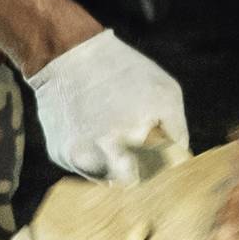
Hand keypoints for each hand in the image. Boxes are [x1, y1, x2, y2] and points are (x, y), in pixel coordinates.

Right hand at [27, 29, 189, 182]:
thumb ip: (177, 132)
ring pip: (106, 179)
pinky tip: (93, 127)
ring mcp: (78, 159)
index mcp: (130, 146)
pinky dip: (93, 154)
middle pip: (130, 184)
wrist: (67, 54)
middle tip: (140, 144)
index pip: (154, 179)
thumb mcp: (165, 93)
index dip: (160, 167)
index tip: (160, 153)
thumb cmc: (123, 71)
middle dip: (138, 169)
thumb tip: (178, 160)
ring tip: (114, 130)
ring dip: (115, 164)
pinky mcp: (60, 156)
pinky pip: (85, 166)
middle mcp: (101, 159)